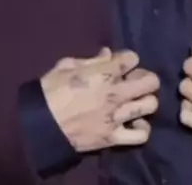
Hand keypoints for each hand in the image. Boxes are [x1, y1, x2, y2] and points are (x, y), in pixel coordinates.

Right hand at [41, 47, 159, 152]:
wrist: (40, 123)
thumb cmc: (51, 89)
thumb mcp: (68, 65)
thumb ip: (92, 59)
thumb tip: (107, 53)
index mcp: (105, 72)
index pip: (133, 57)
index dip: (127, 59)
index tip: (120, 64)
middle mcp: (116, 93)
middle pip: (151, 81)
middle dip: (145, 78)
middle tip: (132, 82)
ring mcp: (116, 116)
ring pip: (150, 105)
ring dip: (145, 101)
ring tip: (135, 102)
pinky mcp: (112, 137)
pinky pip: (140, 135)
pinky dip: (141, 129)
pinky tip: (133, 124)